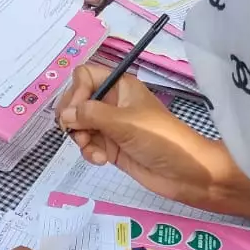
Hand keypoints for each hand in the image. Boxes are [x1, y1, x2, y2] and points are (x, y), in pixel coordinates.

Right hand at [57, 67, 248, 214]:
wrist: (185, 173)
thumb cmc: (160, 138)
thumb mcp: (125, 122)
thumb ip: (91, 115)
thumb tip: (63, 114)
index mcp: (120, 86)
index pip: (85, 76)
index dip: (77, 92)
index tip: (76, 111)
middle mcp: (112, 102)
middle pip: (78, 101)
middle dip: (73, 117)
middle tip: (74, 132)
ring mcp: (111, 125)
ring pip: (80, 124)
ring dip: (81, 138)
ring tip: (92, 149)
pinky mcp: (111, 146)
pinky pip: (88, 143)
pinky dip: (89, 151)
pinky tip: (100, 159)